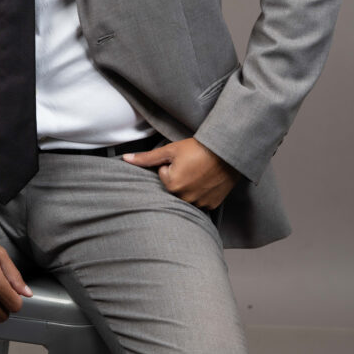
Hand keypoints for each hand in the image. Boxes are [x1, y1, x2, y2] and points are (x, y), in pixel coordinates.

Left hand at [122, 137, 239, 209]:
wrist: (227, 151)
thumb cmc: (198, 148)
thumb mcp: (170, 150)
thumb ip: (147, 158)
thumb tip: (126, 159)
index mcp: (172, 185)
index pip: (163, 175)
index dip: (171, 165)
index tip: (183, 159)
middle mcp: (185, 198)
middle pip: (173, 187)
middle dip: (179, 177)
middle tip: (192, 165)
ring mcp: (199, 203)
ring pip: (186, 195)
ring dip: (190, 186)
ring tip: (200, 172)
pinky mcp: (211, 205)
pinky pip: (200, 201)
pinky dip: (202, 192)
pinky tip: (208, 181)